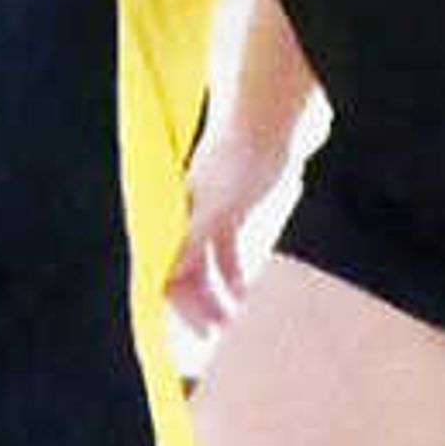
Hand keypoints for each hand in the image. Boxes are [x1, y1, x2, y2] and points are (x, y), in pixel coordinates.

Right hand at [167, 131, 284, 335]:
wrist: (279, 107)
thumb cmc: (251, 152)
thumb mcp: (224, 203)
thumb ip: (195, 240)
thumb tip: (165, 276)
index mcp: (182, 213)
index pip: (170, 270)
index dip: (182, 306)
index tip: (202, 337)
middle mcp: (193, 213)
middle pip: (189, 270)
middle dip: (203, 306)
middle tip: (223, 338)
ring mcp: (217, 207)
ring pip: (211, 262)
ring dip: (222, 292)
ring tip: (239, 321)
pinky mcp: (240, 201)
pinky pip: (231, 248)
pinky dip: (238, 269)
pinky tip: (252, 288)